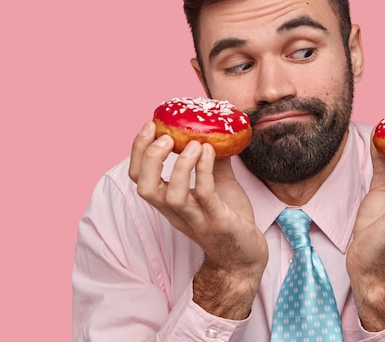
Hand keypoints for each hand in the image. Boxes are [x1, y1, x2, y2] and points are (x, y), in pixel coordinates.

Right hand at [128, 121, 267, 318]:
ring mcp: (196, 219)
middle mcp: (176, 213)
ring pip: (171, 196)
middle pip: (145, 188)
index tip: (150, 126)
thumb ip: (212, 161)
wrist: (246, 258)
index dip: (138, 151)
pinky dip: (204, 171)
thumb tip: (215, 130)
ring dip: (180, 166)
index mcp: (170, 203)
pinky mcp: (218, 223)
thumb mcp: (219, 185)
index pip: (139, 178)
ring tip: (194, 143)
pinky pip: (205, 196)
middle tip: (164, 136)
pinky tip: (210, 152)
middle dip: (148, 158)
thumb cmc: (230, 220)